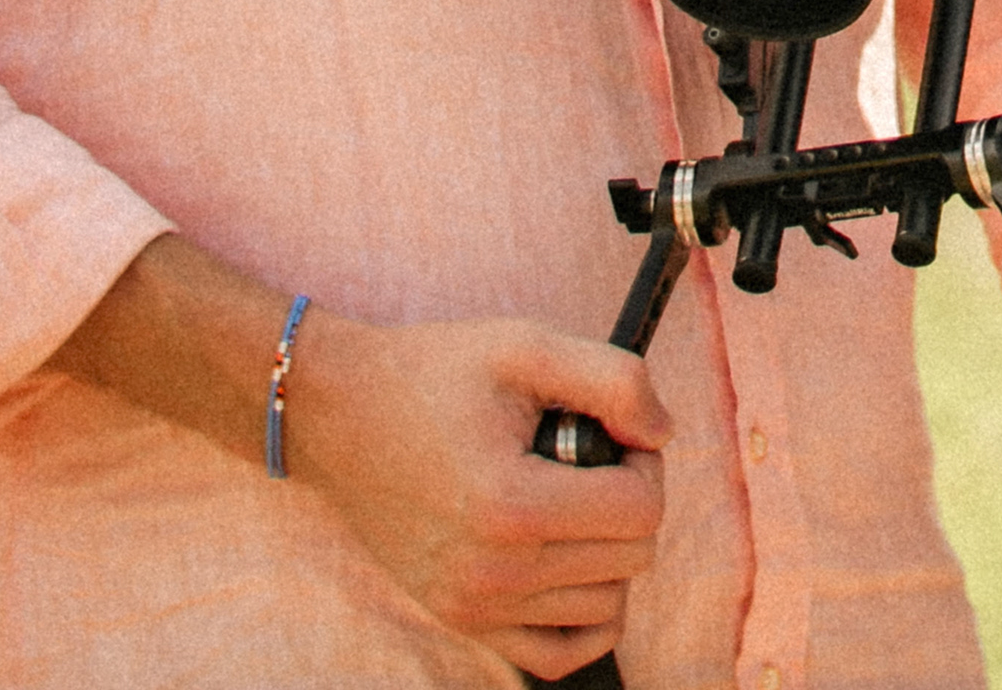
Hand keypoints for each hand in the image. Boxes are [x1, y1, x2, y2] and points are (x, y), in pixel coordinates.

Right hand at [284, 312, 670, 677]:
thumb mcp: (527, 347)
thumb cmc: (433, 373)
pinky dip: (584, 617)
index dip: (645, 460)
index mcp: (513, 506)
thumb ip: (616, 381)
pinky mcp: (460, 620)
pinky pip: (557, 654)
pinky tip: (571, 561)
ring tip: (567, 499)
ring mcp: (473, 606)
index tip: (612, 431)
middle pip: (632, 559)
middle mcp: (493, 573)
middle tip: (590, 458)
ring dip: (607, 551)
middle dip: (629, 498)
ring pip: (606, 606)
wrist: (337, 412)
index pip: (642, 510)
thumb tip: (664, 434)